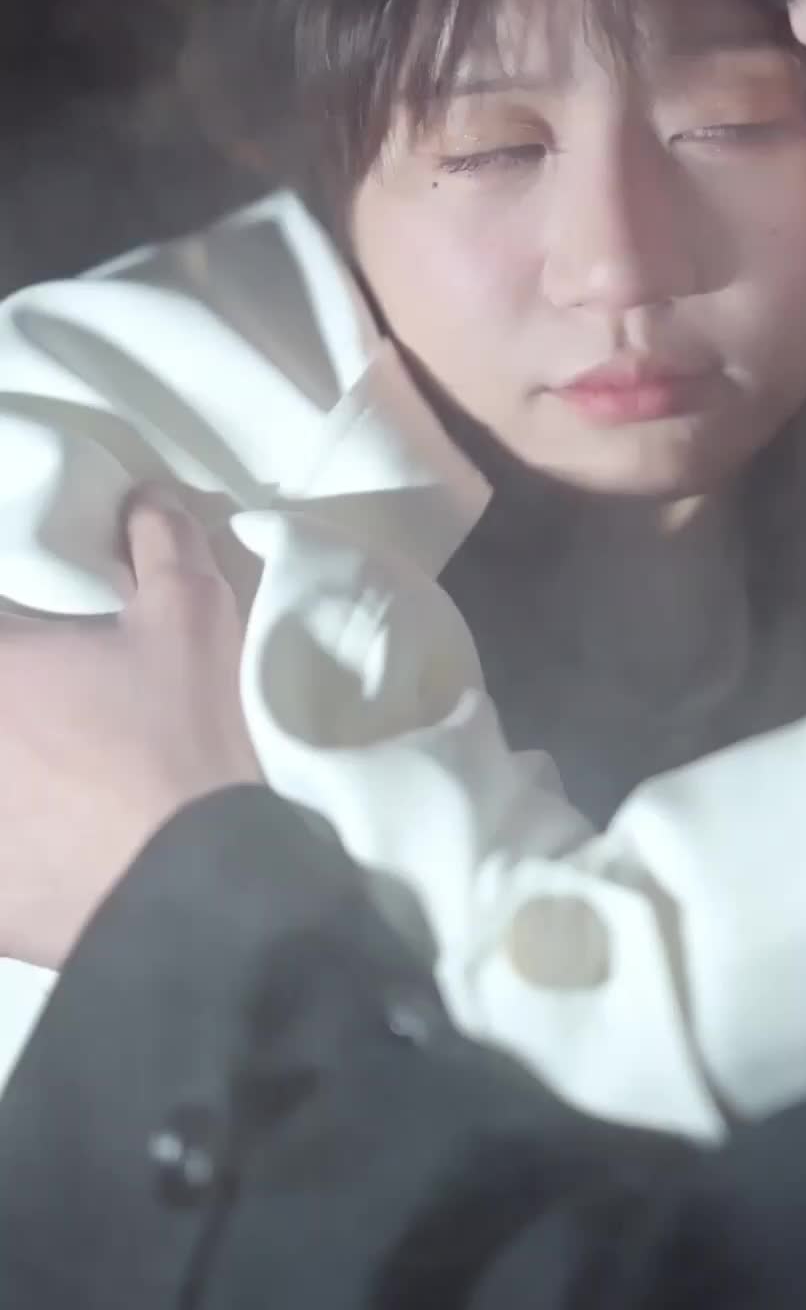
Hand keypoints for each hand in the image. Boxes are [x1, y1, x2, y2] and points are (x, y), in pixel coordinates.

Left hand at [0, 487, 259, 967]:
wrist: (199, 891)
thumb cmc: (184, 739)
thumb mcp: (193, 616)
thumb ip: (162, 540)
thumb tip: (143, 500)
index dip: (16, 631)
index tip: (42, 646)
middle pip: (0, 702)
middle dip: (22, 697)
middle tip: (57, 708)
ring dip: (19, 767)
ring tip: (57, 776)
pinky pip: (1, 855)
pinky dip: (19, 843)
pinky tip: (51, 840)